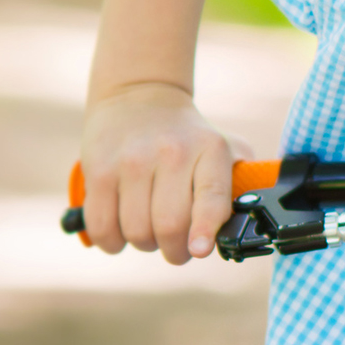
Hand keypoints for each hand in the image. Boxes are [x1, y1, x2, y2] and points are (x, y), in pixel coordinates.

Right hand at [79, 82, 251, 263]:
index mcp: (210, 149)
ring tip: (148, 227)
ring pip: (136, 232)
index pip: (211, 196)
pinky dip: (112, 242)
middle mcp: (171, 152)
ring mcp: (132, 161)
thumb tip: (246, 227)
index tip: (198, 249)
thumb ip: (240, 184)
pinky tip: (120, 230)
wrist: (138, 94)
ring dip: (144, 244)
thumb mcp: (222, 146)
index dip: (204, 229)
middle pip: (170, 226)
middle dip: (175, 250)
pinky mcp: (98, 170)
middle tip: (176, 246)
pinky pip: (102, 227)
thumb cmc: (186, 137)